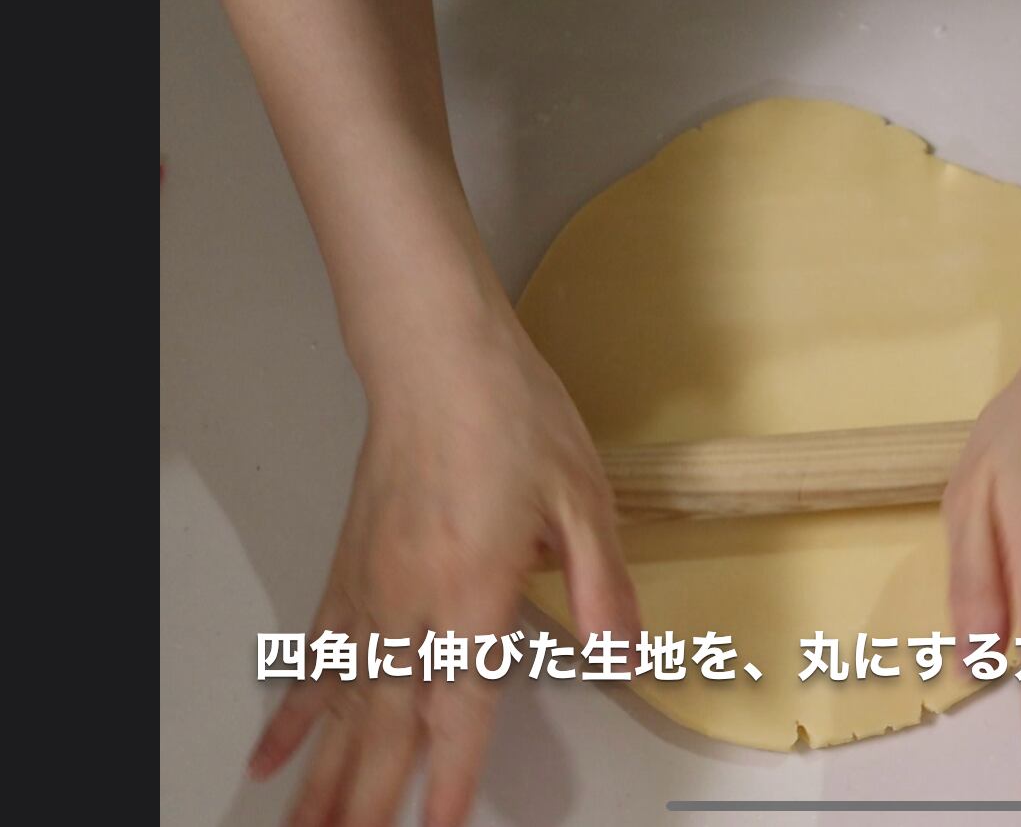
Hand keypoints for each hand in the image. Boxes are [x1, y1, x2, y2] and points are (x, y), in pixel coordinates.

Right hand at [245, 318, 639, 826]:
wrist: (437, 356)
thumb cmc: (507, 413)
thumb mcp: (583, 498)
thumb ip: (601, 587)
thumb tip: (626, 651)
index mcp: (471, 589)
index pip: (460, 709)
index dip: (452, 779)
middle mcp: (410, 600)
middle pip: (387, 725)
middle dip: (371, 800)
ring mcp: (370, 589)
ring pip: (340, 705)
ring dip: (324, 775)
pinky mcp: (349, 572)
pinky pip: (313, 657)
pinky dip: (294, 710)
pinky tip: (275, 747)